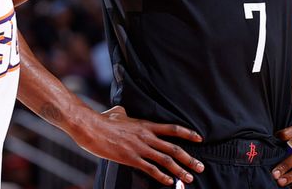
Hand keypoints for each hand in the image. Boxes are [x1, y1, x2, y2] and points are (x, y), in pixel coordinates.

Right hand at [75, 105, 204, 185]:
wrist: (91, 127)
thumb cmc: (104, 119)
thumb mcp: (118, 112)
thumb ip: (125, 113)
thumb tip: (123, 110)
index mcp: (145, 125)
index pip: (172, 128)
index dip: (187, 133)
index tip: (199, 138)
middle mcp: (146, 136)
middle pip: (173, 148)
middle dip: (189, 159)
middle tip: (200, 166)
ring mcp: (139, 148)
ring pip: (165, 160)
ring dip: (180, 170)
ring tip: (190, 178)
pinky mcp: (130, 159)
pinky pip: (150, 169)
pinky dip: (162, 177)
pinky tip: (169, 182)